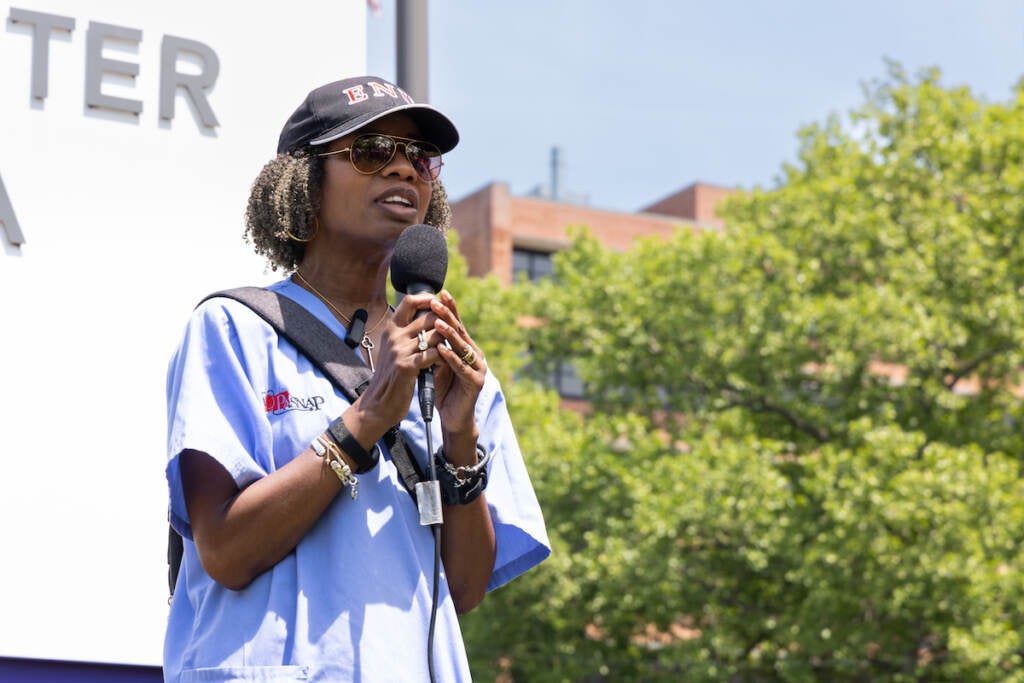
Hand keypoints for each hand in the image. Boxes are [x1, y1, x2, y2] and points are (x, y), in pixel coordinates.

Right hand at [350, 291, 440, 436]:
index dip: (427, 299)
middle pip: (428, 317)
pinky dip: (442, 358)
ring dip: (444, 342)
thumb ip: (405, 333)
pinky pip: (433, 354)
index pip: (410, 301)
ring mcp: (399, 351)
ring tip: (446, 351)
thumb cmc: (390, 376)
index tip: (439, 303)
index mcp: (391, 329)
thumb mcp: (393, 349)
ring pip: (434, 335)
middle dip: (443, 325)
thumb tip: (425, 316)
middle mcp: (394, 336)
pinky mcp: (406, 366)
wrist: (378, 403)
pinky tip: (441, 363)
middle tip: (449, 334)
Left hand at [428, 290, 485, 438]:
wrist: (453, 416)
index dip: (449, 309)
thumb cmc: (445, 387)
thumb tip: (421, 324)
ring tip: (438, 323)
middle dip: (448, 316)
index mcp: (465, 347)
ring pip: (462, 347)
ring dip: (450, 334)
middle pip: (460, 331)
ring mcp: (478, 368)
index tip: (440, 293)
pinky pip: (462, 368)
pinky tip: (442, 350)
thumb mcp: (438, 362)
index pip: (457, 324)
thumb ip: (435, 345)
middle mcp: (474, 354)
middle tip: (437, 302)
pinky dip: (451, 358)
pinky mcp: (476, 382)